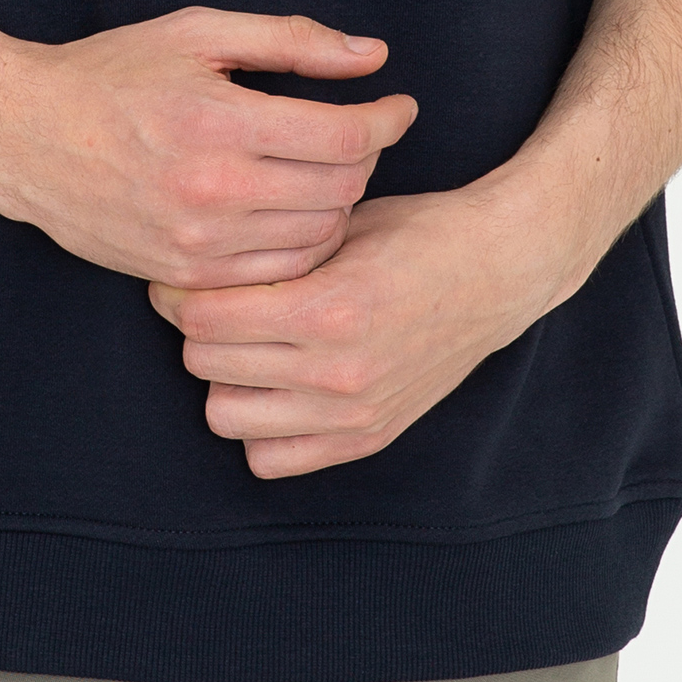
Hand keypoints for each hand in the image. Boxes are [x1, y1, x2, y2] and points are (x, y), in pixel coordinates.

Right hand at [0, 8, 418, 288]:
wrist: (23, 135)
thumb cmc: (111, 73)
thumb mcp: (198, 34)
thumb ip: (291, 41)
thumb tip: (373, 56)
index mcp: (218, 122)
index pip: (342, 138)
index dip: (387, 121)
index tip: (399, 106)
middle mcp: (210, 191)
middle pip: (338, 191)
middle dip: (367, 158)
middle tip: (361, 132)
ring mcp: (195, 244)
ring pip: (315, 238)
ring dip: (340, 204)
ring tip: (330, 171)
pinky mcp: (181, 275)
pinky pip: (275, 272)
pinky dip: (303, 244)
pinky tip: (294, 211)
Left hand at [149, 181, 568, 477]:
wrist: (500, 270)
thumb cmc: (417, 233)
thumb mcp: (340, 223)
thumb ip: (273, 252)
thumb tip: (195, 265)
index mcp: (329, 307)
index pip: (205, 318)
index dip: (181, 292)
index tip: (184, 277)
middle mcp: (338, 370)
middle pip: (206, 363)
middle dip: (196, 329)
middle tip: (207, 304)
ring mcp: (354, 413)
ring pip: (226, 416)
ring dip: (224, 377)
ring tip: (242, 344)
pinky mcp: (367, 438)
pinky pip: (271, 458)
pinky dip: (260, 425)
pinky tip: (274, 383)